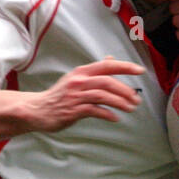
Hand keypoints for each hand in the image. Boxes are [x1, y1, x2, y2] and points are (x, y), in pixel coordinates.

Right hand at [24, 58, 144, 132]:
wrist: (37, 109)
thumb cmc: (59, 96)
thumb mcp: (76, 78)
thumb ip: (94, 71)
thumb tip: (111, 59)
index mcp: (82, 72)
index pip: (107, 66)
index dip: (125, 67)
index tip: (140, 70)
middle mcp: (79, 81)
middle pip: (107, 81)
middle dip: (125, 90)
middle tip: (136, 99)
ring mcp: (75, 95)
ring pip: (103, 95)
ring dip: (120, 102)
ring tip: (130, 108)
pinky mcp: (72, 110)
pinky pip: (94, 110)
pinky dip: (107, 114)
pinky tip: (115, 118)